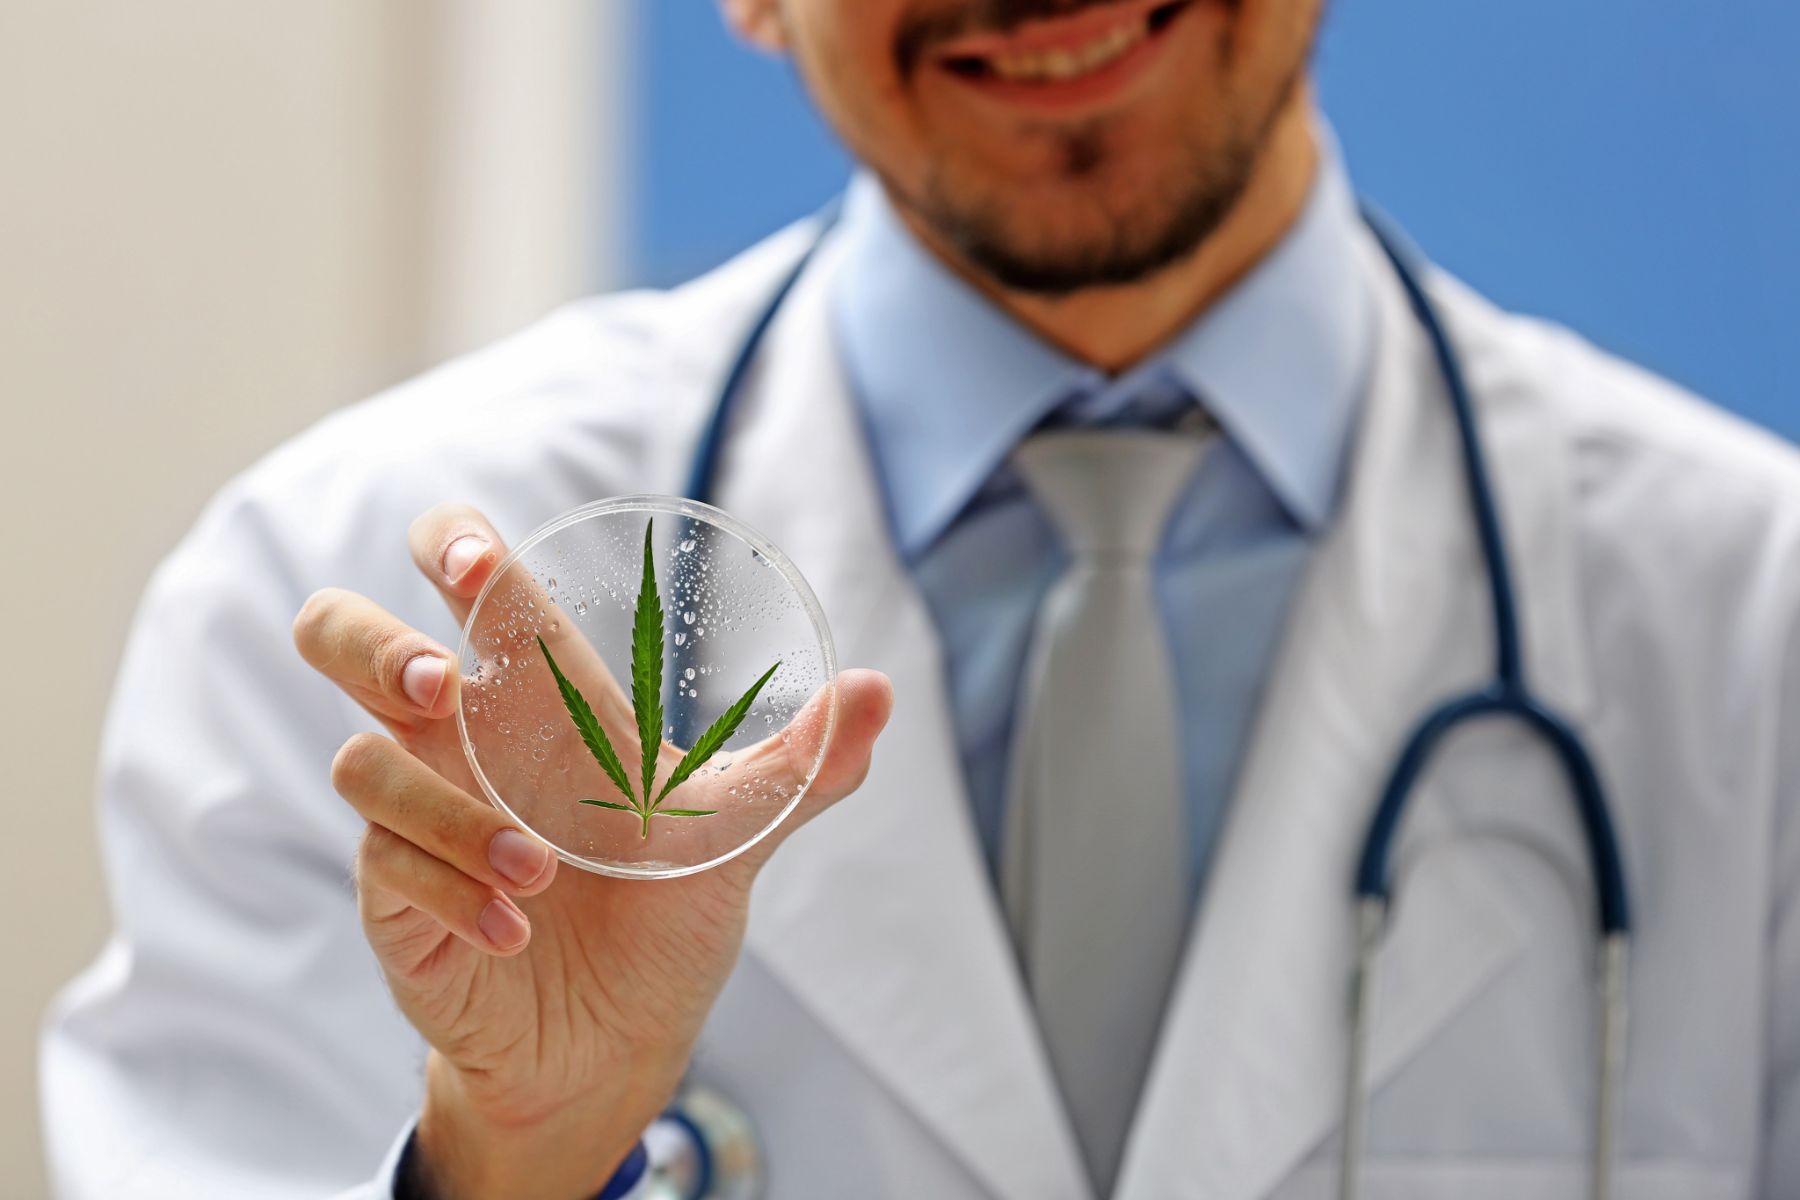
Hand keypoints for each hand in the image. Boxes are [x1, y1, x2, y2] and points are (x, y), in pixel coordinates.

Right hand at [293, 503, 892, 1199]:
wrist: (618, 1037)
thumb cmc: (662, 908)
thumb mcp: (737, 830)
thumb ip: (804, 762)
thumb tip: (879, 690)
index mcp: (536, 695)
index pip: (463, 577)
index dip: (451, 543)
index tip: (477, 560)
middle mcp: (460, 737)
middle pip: (341, 634)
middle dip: (373, 643)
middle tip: (442, 682)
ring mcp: (417, 813)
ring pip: (356, 761)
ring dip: (447, 814)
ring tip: (540, 872)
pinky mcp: (392, 895)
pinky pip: (383, 866)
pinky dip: (453, 894)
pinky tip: (516, 931)